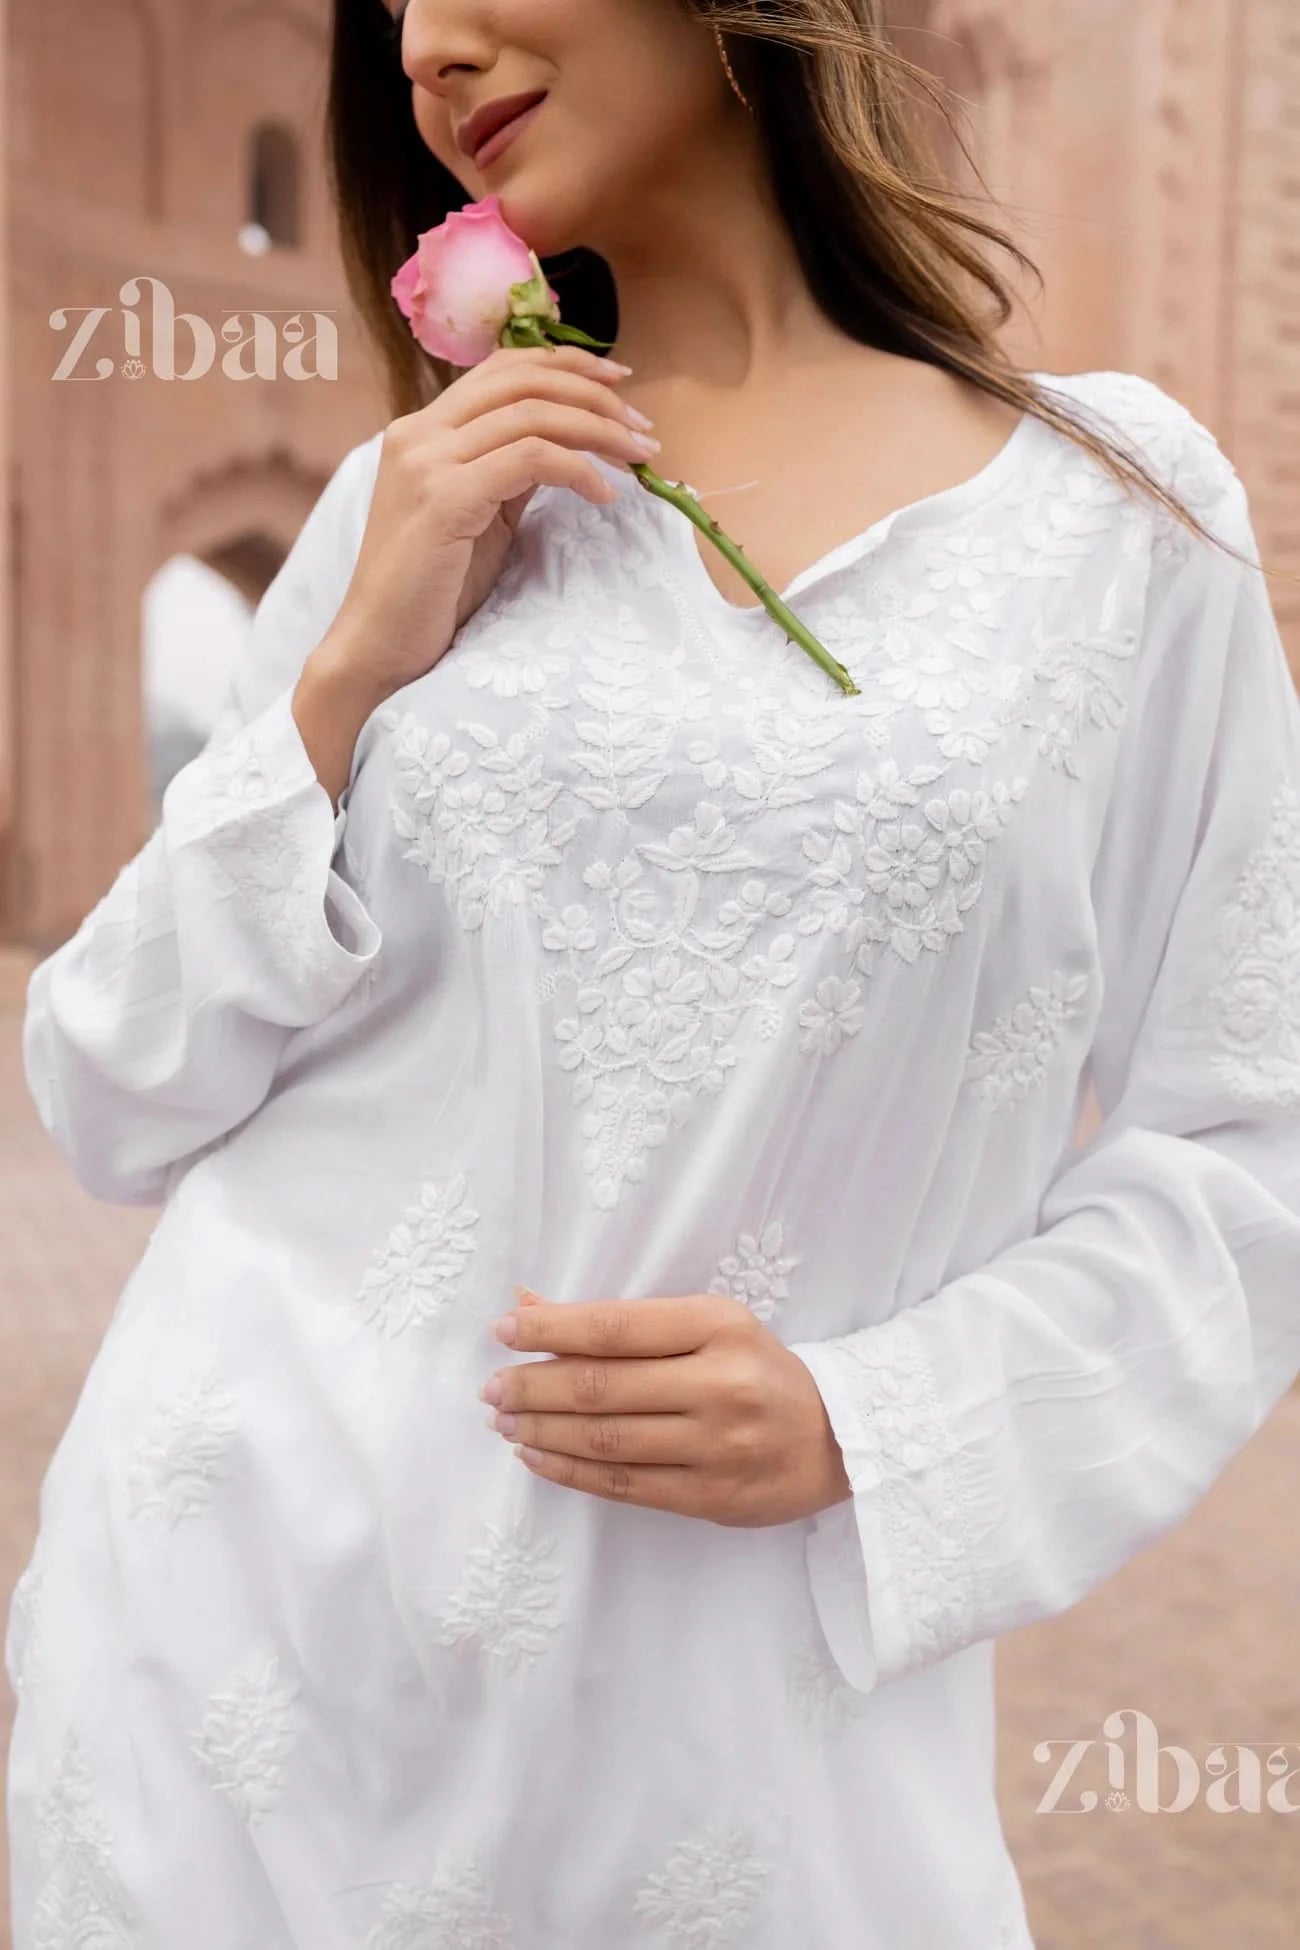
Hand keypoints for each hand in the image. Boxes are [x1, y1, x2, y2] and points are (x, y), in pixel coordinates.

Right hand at [323, 343, 656, 702]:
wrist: (378, 646)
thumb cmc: (432, 591)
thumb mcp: (480, 514)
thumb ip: (511, 470)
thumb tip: (569, 441)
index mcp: (423, 429)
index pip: (502, 368)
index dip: (566, 363)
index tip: (618, 381)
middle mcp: (419, 433)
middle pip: (522, 380)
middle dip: (595, 395)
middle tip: (642, 429)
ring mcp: (427, 462)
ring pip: (532, 414)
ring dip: (599, 431)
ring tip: (639, 458)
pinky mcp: (443, 499)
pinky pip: (530, 460)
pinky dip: (579, 470)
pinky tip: (605, 496)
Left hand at [480, 1290, 852, 1526]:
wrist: (835, 1438)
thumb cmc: (755, 1369)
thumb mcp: (704, 1325)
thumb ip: (619, 1320)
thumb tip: (525, 1304)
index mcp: (719, 1326)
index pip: (615, 1327)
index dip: (550, 1329)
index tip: (502, 1330)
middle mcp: (719, 1385)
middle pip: (602, 1387)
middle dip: (533, 1386)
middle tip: (491, 1389)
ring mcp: (716, 1446)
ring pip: (606, 1440)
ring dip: (542, 1430)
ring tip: (505, 1422)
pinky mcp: (710, 1498)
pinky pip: (623, 1485)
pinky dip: (569, 1471)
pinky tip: (536, 1456)